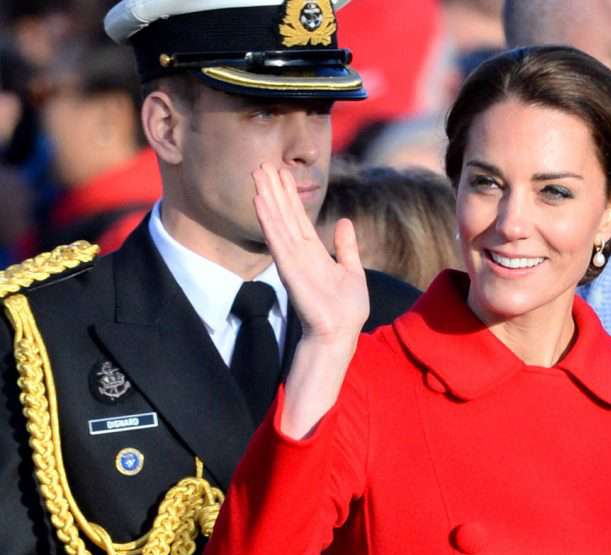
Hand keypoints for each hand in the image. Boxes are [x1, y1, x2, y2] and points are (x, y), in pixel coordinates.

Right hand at [252, 162, 368, 350]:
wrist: (340, 335)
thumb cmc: (347, 311)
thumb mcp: (353, 272)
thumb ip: (346, 248)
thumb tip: (345, 222)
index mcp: (314, 252)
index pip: (299, 218)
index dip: (289, 195)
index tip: (281, 172)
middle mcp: (300, 253)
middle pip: (284, 214)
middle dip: (274, 189)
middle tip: (262, 163)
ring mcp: (293, 260)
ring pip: (278, 221)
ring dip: (267, 196)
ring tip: (257, 172)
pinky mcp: (289, 269)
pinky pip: (276, 240)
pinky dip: (268, 220)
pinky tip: (259, 201)